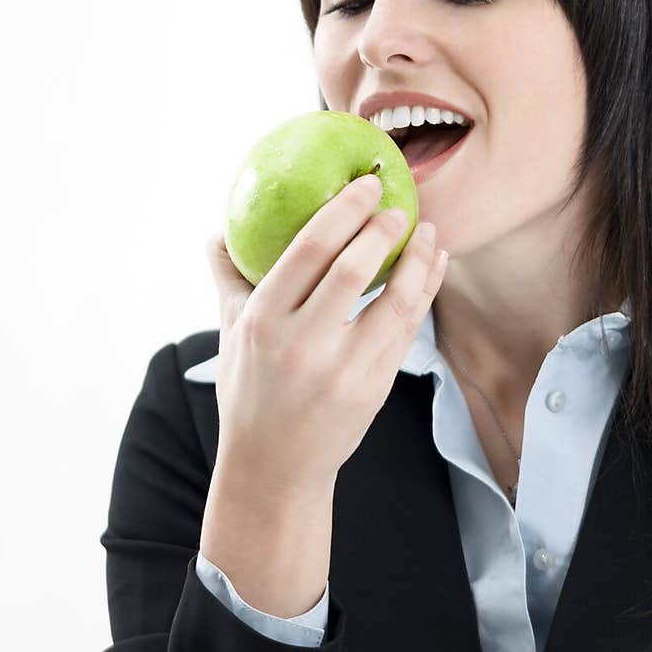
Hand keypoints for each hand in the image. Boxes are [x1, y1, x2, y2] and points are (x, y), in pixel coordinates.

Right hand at [206, 175, 446, 495]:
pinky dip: (425, 293)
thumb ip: (228, 277)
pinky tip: (433, 267)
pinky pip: (408, 330)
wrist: (274, 467)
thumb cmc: (250, 390)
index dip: (342, 211)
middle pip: (351, 271)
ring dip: (418, 261)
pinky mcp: (374, 389)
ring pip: (393, 302)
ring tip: (429, 232)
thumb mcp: (230, 333)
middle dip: (382, 230)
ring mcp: (342, 370)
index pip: (307, 251)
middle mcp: (301, 345)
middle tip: (399, 205)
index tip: (365, 184)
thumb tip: (218, 229)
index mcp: (264, 321)